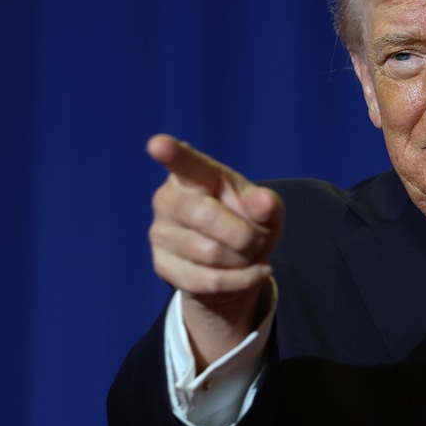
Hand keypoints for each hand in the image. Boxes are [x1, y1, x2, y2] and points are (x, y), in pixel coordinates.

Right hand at [147, 134, 283, 366]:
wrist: (235, 264)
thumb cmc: (247, 223)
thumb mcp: (266, 211)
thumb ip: (267, 204)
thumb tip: (264, 202)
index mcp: (195, 175)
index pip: (183, 162)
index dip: (171, 153)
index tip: (157, 144)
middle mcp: (168, 199)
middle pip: (206, 216)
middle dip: (244, 235)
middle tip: (255, 239)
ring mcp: (160, 233)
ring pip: (209, 253)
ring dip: (242, 260)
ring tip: (247, 254)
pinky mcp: (162, 265)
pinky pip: (206, 280)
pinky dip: (239, 281)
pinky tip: (251, 273)